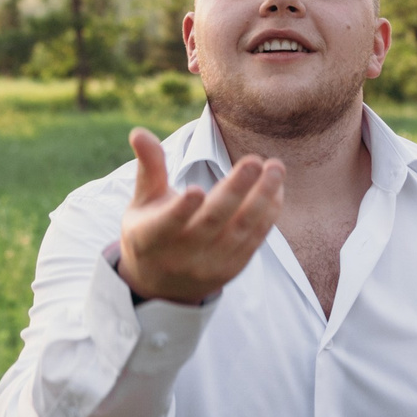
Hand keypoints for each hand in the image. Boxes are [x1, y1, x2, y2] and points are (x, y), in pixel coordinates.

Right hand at [115, 127, 282, 304]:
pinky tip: (276, 188)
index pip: (167, 224)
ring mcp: (209, 265)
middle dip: (235, 191)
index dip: (181, 210)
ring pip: (239, 229)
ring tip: (275, 168)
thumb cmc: (150, 231)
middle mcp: (181, 256)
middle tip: (253, 161)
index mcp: (151, 238)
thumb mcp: (142, 202)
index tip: (197, 188)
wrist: (161, 285)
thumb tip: (139, 132)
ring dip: (261, 198)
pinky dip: (268, 214)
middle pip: (212, 222)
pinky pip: (254, 240)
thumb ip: (149, 168)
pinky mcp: (232, 269)